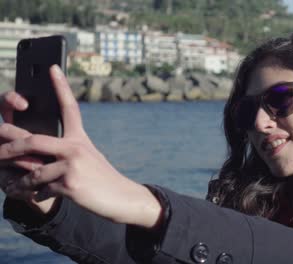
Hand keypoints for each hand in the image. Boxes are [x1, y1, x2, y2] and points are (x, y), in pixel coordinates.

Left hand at [0, 65, 161, 227]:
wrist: (122, 197)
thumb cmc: (101, 178)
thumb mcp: (87, 159)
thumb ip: (61, 154)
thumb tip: (29, 157)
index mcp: (80, 138)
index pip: (69, 108)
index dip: (61, 87)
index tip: (52, 68)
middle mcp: (76, 147)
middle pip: (33, 140)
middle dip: (8, 145)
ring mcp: (73, 165)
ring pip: (31, 171)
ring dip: (18, 182)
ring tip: (11, 187)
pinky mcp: (70, 183)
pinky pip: (40, 189)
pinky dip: (34, 195)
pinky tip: (37, 196)